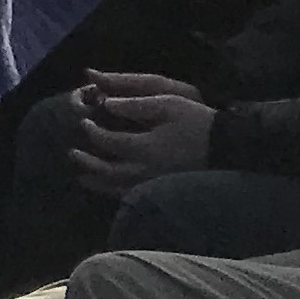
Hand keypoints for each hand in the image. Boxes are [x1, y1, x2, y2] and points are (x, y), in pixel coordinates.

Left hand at [65, 70, 215, 195]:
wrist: (227, 146)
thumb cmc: (196, 121)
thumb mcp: (166, 103)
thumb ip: (134, 105)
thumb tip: (106, 104)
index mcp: (146, 147)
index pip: (109, 142)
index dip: (93, 132)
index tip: (83, 121)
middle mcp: (147, 170)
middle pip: (109, 171)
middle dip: (88, 162)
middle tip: (72, 152)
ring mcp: (156, 183)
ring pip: (119, 188)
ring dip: (98, 182)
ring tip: (81, 176)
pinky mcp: (164, 188)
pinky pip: (134, 195)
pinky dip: (116, 192)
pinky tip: (109, 187)